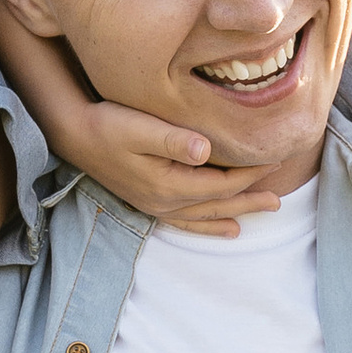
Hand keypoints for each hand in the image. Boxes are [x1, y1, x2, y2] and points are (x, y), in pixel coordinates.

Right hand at [57, 96, 277, 230]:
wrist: (73, 135)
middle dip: (250, 198)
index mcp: (168, 184)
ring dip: (236, 213)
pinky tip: (226, 228)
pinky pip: (187, 221)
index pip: (221, 183)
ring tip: (263, 211)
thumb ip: (172, 138)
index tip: (272, 158)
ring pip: (206, 215)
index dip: (249, 173)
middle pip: (219, 203)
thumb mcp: (138, 125)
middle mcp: (164, 201)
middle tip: (279, 198)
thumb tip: (206, 149)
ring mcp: (156, 205)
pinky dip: (209, 225)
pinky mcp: (148, 201)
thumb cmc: (106, 124)